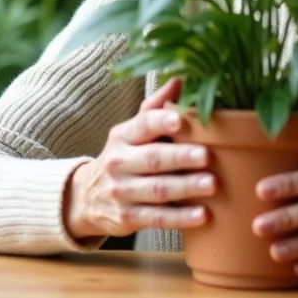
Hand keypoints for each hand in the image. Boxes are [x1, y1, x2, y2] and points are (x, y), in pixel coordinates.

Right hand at [64, 78, 215, 239]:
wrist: (86, 197)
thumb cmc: (123, 156)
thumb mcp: (132, 131)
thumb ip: (156, 107)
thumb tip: (180, 79)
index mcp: (123, 135)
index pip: (142, 124)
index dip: (161, 122)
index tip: (181, 120)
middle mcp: (119, 162)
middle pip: (152, 159)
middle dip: (180, 158)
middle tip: (207, 156)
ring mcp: (122, 192)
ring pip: (157, 190)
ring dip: (185, 187)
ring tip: (211, 184)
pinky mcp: (127, 218)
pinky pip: (157, 218)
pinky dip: (180, 218)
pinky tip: (202, 215)